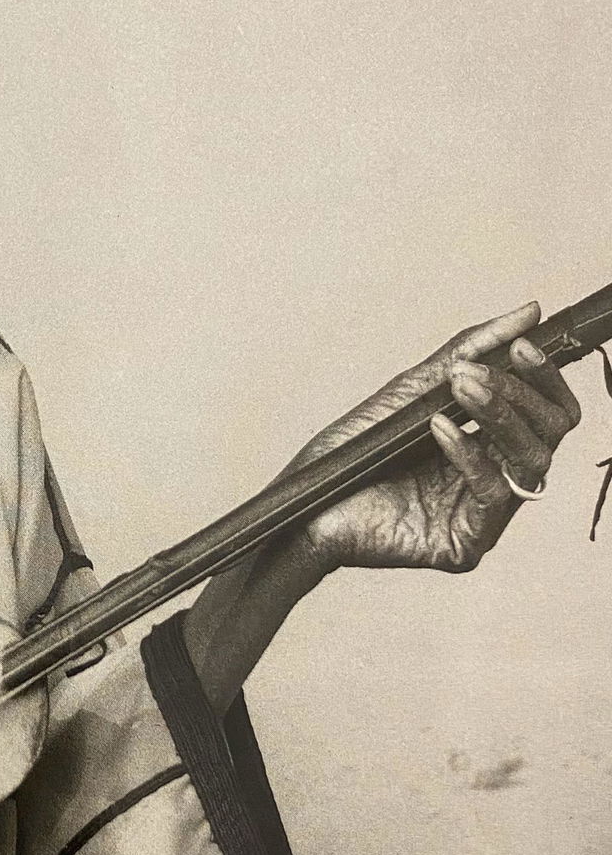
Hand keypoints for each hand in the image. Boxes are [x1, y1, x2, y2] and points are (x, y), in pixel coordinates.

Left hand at [293, 303, 581, 577]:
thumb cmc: (351, 455)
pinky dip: (469, 453)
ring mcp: (485, 513)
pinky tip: (440, 428)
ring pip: (532, 459)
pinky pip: (492, 493)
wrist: (304, 507)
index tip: (523, 343)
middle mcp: (496, 478)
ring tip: (462, 387)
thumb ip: (467, 353)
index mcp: (490, 444)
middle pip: (551, 430)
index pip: (547, 408)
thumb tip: (528, 313)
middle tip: (477, 371)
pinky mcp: (468, 542)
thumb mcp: (410, 393)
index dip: (543, 375)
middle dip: (520, 392)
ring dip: (499, 414)